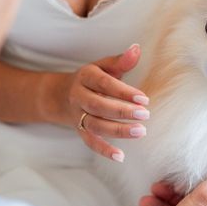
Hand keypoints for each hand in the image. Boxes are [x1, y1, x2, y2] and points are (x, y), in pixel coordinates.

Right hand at [53, 44, 149, 161]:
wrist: (60, 95)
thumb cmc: (91, 79)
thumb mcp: (103, 66)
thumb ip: (121, 61)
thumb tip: (137, 49)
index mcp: (85, 77)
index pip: (104, 83)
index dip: (123, 91)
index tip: (144, 98)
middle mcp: (78, 96)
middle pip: (98, 105)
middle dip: (121, 111)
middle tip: (145, 115)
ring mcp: (77, 115)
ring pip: (94, 125)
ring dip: (117, 130)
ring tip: (140, 132)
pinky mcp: (79, 130)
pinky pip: (90, 142)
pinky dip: (104, 150)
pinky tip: (120, 156)